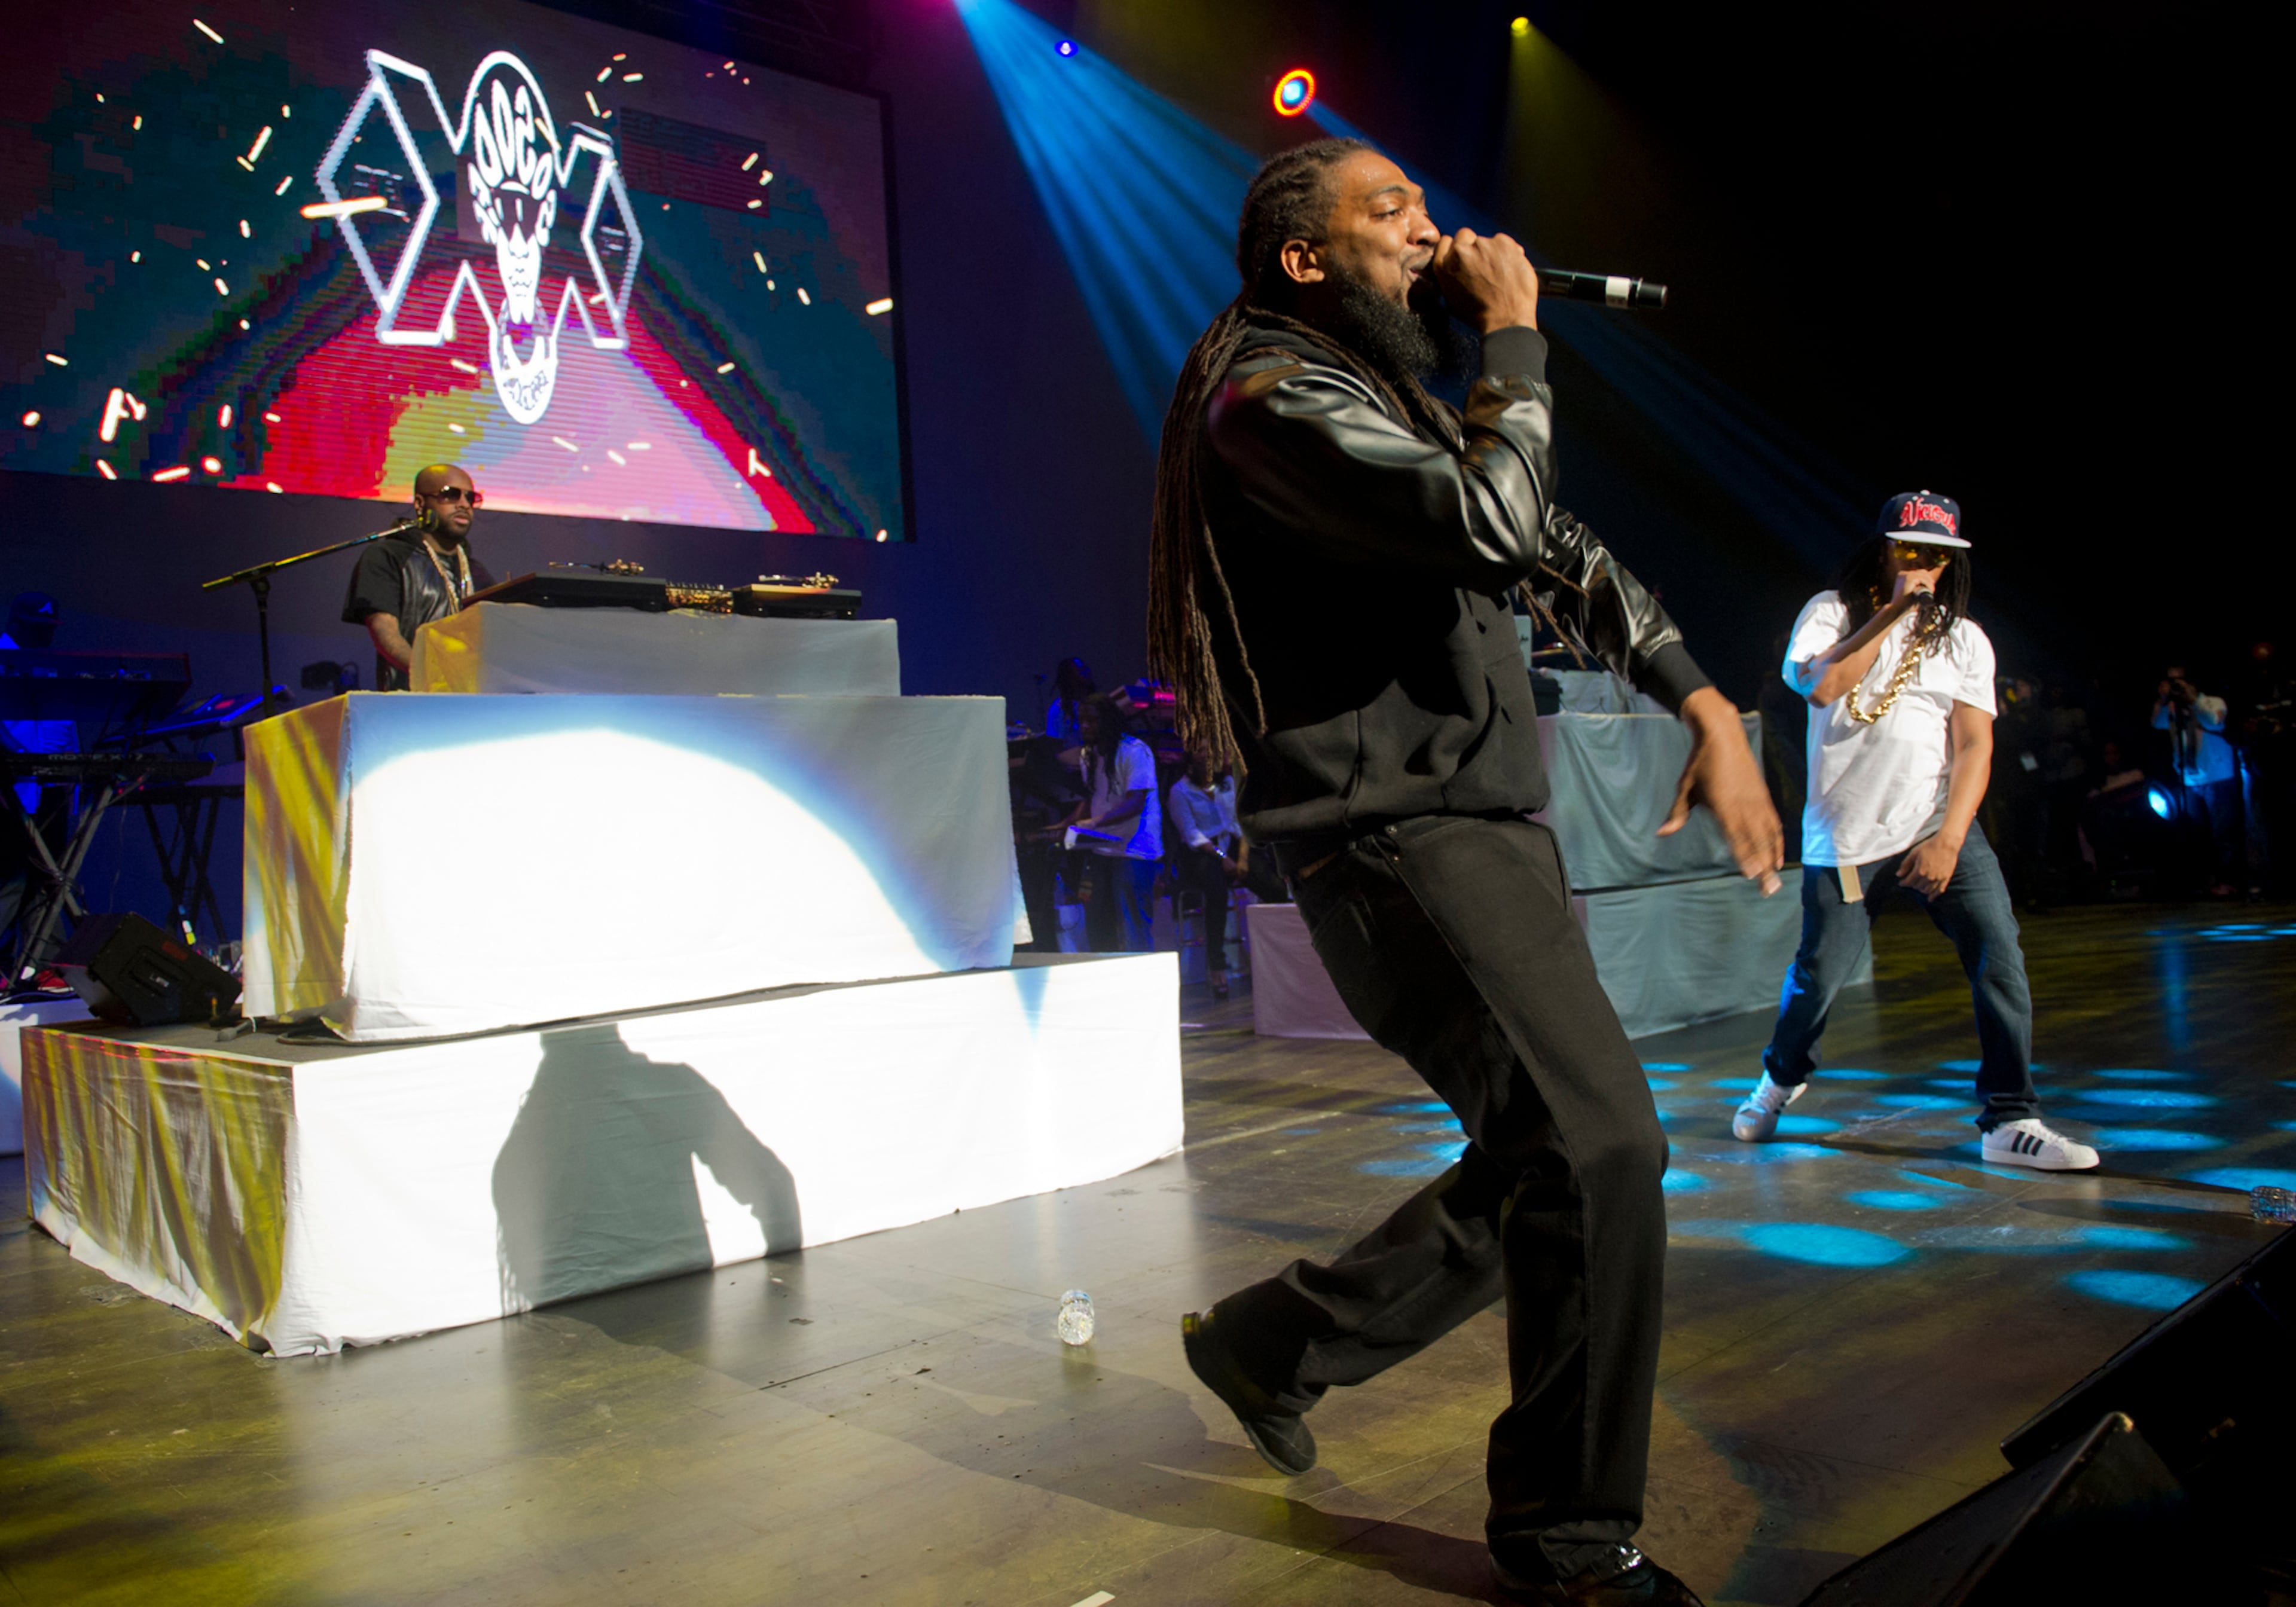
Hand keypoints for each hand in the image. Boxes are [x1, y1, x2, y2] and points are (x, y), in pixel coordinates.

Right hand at [1430, 227, 1539, 333]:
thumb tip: (1454, 269)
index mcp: (1443, 265)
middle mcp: (1460, 251)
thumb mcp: (1451, 300)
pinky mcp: (1504, 243)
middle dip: (1473, 246)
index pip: (1446, 241)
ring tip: (1499, 271)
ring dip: (1491, 250)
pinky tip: (1509, 268)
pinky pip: (1504, 242)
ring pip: (1486, 239)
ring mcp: (1483, 245)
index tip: (1464, 256)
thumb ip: (1449, 278)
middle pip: (1465, 235)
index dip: (1456, 248)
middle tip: (1482, 264)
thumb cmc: (1480, 315)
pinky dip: (1507, 251)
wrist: (1506, 319)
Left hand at [1661, 688, 1784, 894]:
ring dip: (1772, 857)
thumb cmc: (1700, 762)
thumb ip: (1677, 812)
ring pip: (1769, 834)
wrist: (1722, 734)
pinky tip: (1777, 856)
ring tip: (1775, 879)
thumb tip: (1662, 832)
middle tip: (1769, 890)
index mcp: (1724, 804)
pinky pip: (1774, 822)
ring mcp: (1757, 800)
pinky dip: (1778, 840)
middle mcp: (1744, 805)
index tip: (1750, 874)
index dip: (1744, 855)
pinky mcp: (1764, 795)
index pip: (1736, 835)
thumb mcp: (1685, 786)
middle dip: (1763, 866)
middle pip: (1756, 840)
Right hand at [1888, 570, 1935, 609]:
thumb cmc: (1904, 602)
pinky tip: (1930, 590)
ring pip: (1923, 575)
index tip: (1931, 586)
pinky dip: (1928, 584)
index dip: (1926, 578)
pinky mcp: (1909, 578)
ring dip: (1929, 582)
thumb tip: (1930, 583)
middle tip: (1932, 589)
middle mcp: (1903, 574)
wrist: (1897, 608)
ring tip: (1932, 590)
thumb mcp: (1911, 591)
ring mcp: (1905, 575)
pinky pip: (1922, 579)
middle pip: (1921, 572)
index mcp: (1902, 576)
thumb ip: (1917, 586)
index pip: (1918, 573)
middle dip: (1929, 579)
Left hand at [1900, 833, 1959, 896]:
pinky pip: (1939, 891)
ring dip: (1921, 890)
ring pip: (1927, 890)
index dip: (1903, 883)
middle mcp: (1929, 877)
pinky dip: (1934, 896)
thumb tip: (1898, 875)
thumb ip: (1905, 864)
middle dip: (1912, 885)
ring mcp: (1938, 879)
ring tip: (1919, 887)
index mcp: (1919, 871)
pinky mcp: (1946, 878)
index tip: (1901, 883)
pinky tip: (1930, 899)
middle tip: (1911, 882)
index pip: (1909, 882)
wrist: (1947, 844)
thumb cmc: (1929, 846)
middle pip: (1917, 887)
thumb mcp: (1914, 853)